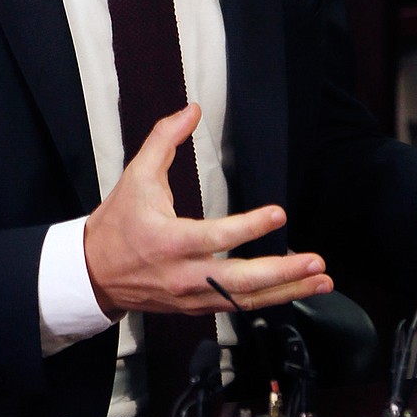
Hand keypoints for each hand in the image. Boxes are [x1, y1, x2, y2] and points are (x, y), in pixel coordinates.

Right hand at [84, 103, 332, 318]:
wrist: (94, 272)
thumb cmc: (118, 221)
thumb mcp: (136, 175)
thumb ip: (165, 139)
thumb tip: (192, 109)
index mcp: (168, 241)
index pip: (216, 237)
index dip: (250, 227)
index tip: (279, 214)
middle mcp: (183, 275)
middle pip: (240, 281)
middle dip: (282, 273)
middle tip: (316, 261)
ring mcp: (192, 296)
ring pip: (246, 300)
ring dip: (287, 290)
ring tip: (322, 279)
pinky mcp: (197, 307)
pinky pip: (238, 307)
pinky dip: (270, 300)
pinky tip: (297, 289)